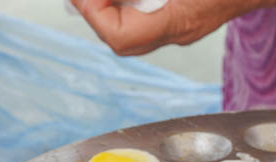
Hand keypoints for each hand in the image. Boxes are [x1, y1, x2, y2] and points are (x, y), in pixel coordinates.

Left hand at [71, 0, 266, 55]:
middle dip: (94, 12)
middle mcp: (181, 30)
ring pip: (131, 32)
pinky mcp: (183, 17)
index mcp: (182, 20)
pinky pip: (146, 20)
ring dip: (109, 8)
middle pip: (123, 41)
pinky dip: (127, 5)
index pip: (121, 36)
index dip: (92, 12)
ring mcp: (183, 26)